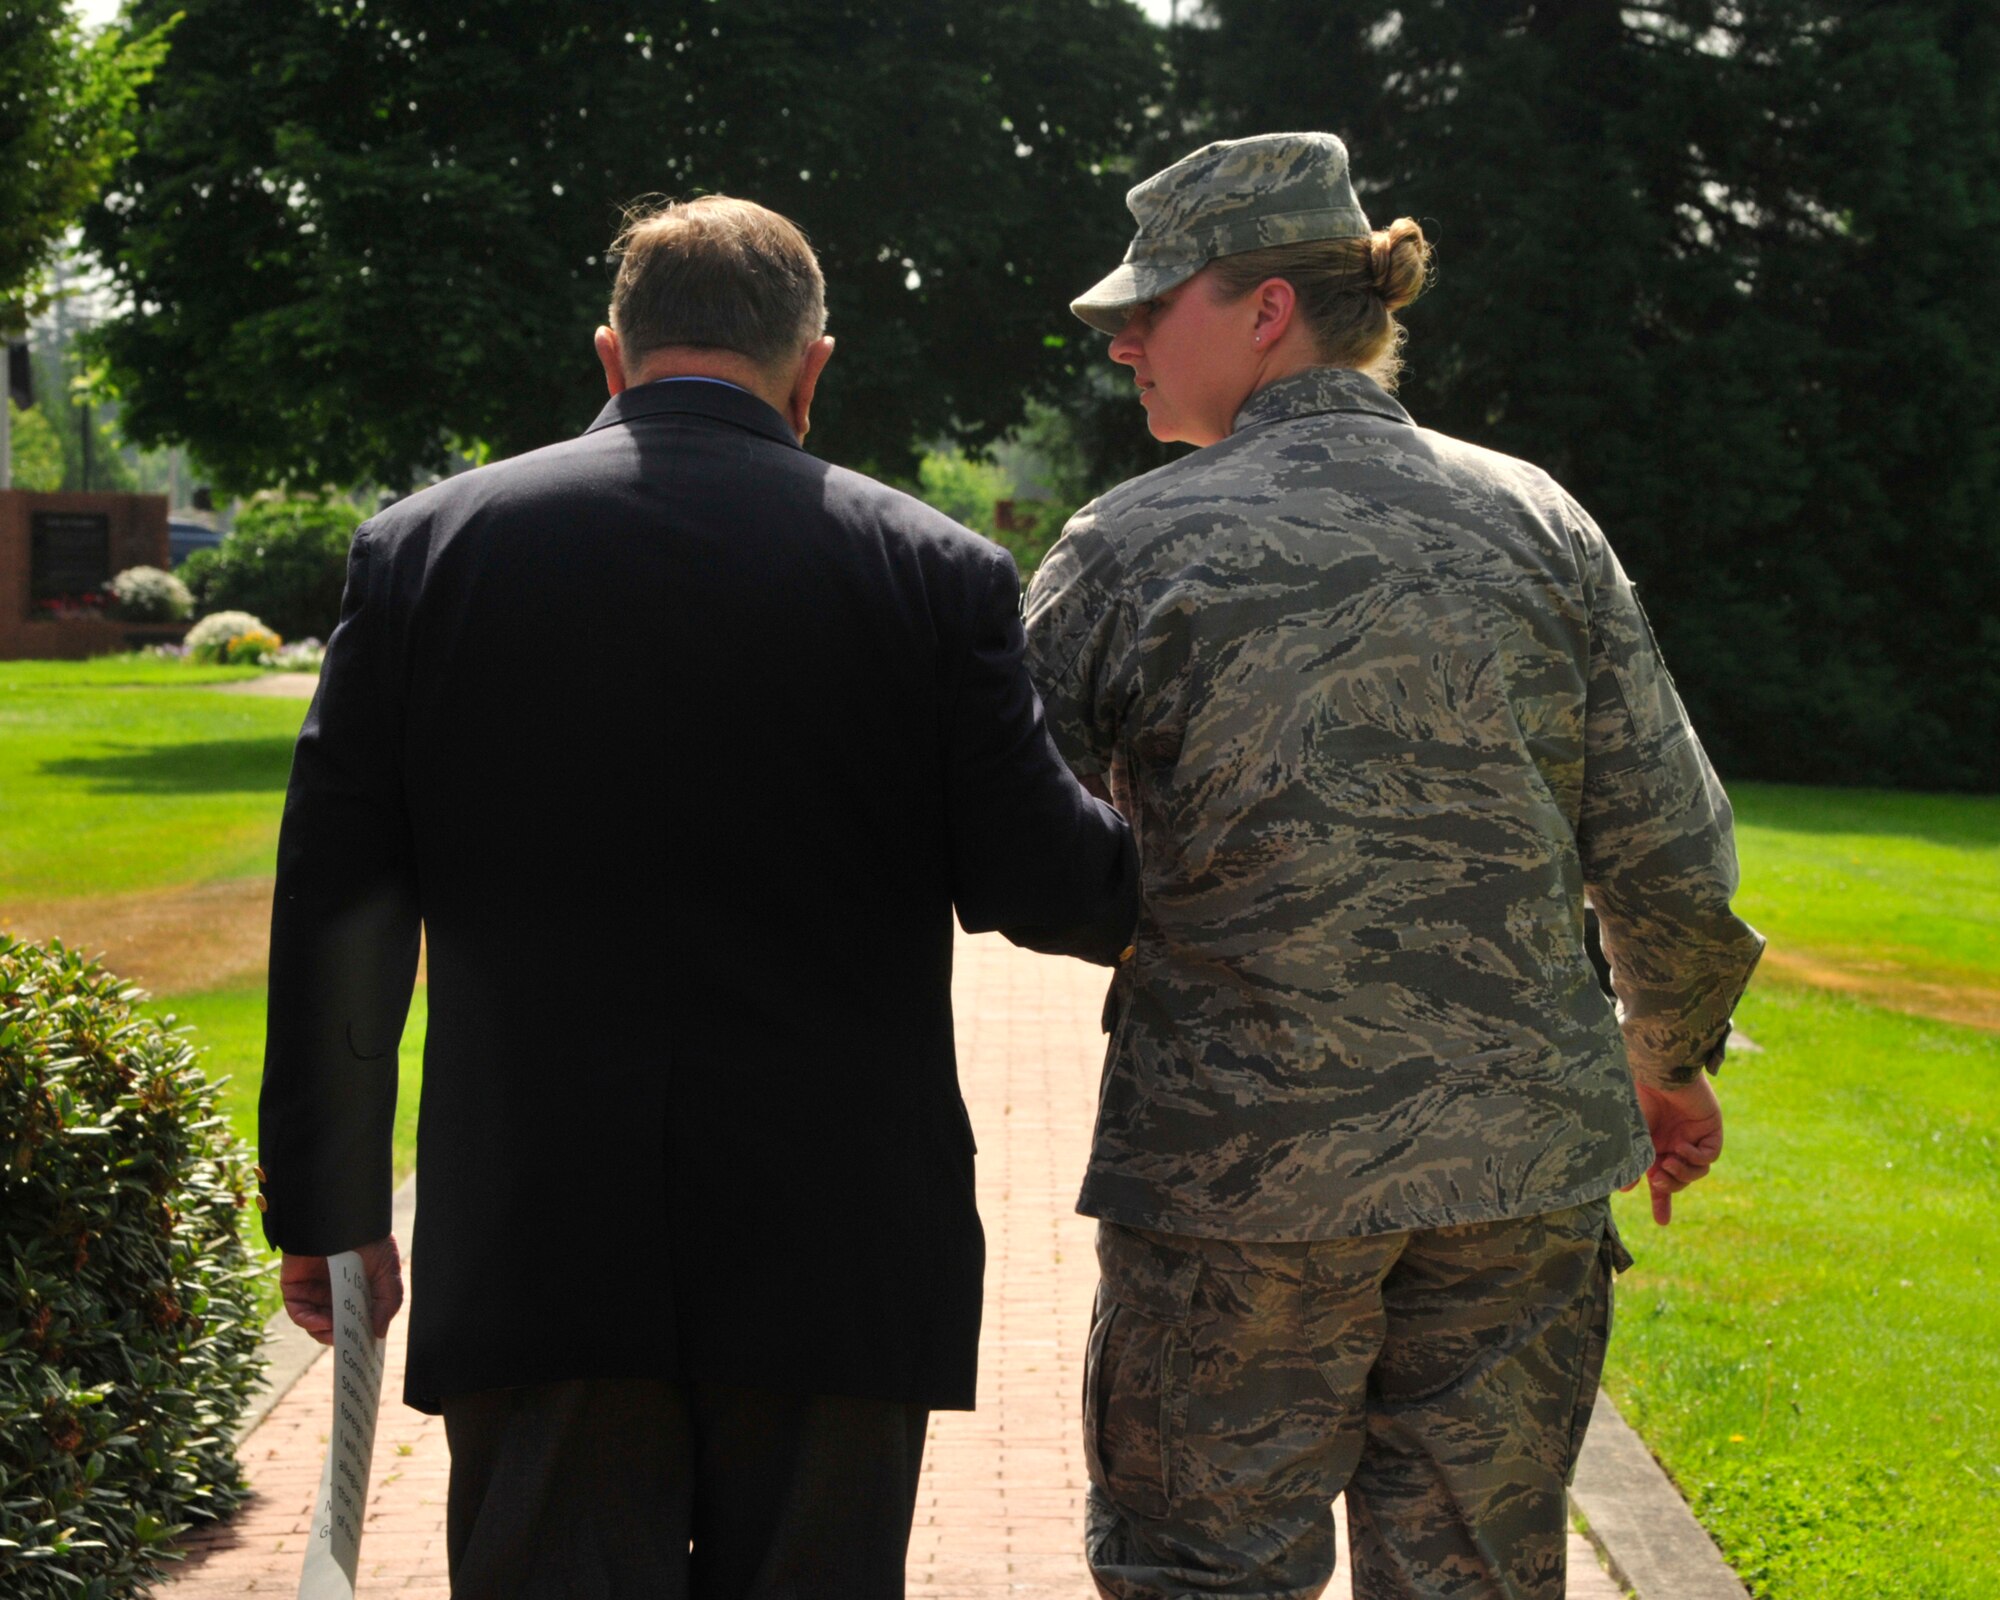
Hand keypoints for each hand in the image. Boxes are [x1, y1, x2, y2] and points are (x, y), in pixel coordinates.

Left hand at [280, 1235, 404, 1345]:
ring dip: (323, 1333)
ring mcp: (313, 1290)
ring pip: (314, 1322)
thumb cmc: (370, 1239)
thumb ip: (388, 1302)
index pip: (353, 1321)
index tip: (363, 1351)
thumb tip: (378, 1333)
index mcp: (355, 1292)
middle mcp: (333, 1293)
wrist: (344, 1214)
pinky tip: (320, 1322)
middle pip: (332, 1325)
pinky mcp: (294, 1285)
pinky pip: (297, 1310)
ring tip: (335, 1333)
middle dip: (339, 1337)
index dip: (357, 1336)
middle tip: (348, 1347)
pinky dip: (307, 1320)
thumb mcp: (388, 1272)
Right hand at [1628, 1076, 1723, 1225]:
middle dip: (1670, 1186)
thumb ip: (1631, 1160)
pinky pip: (1709, 1154)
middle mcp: (1674, 1143)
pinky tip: (1681, 1147)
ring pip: (1697, 1171)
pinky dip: (1695, 1157)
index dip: (1662, 1202)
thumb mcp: (1630, 1134)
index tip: (1662, 1223)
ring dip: (1683, 1174)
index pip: (1660, 1179)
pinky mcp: (1710, 1129)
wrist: (1655, 1070)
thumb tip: (1623, 1190)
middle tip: (1658, 1179)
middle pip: (1680, 1179)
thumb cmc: (1636, 1097)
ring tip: (1669, 1163)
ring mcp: (1693, 1136)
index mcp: (1654, 1145)